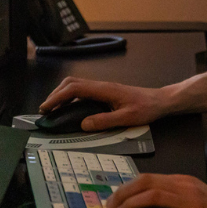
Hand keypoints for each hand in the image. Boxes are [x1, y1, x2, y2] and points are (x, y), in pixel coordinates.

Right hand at [39, 77, 170, 131]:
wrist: (160, 101)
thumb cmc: (147, 107)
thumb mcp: (127, 118)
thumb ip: (105, 121)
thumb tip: (83, 124)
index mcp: (105, 89)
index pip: (75, 88)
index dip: (58, 97)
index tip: (46, 108)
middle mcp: (102, 86)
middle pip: (72, 83)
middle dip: (56, 94)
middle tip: (45, 110)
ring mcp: (104, 88)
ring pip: (77, 85)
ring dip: (62, 94)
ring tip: (53, 109)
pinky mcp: (106, 92)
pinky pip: (84, 91)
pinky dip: (71, 97)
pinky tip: (69, 108)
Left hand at [105, 173, 206, 207]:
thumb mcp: (196, 196)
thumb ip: (174, 194)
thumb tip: (143, 199)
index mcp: (185, 182)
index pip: (148, 178)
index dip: (126, 188)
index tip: (115, 200)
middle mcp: (187, 190)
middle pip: (146, 184)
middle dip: (123, 196)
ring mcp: (191, 206)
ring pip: (152, 197)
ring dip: (130, 207)